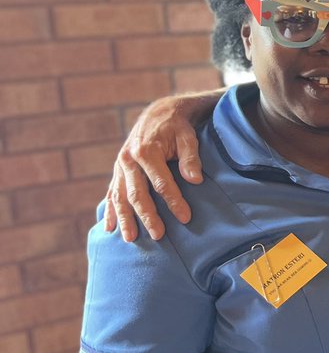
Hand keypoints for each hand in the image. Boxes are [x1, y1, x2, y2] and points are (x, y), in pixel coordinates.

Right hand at [103, 92, 218, 241]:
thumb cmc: (177, 127)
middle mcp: (128, 160)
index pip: (161, 182)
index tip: (185, 218)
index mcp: (146, 150)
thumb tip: (195, 179)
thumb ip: (190, 157)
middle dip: (148, 216)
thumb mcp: (188, 137)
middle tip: (159, 236)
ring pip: (120, 196)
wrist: (159, 114)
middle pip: (138, 193)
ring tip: (130, 239)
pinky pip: (112, 193)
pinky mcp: (118, 171)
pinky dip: (110, 211)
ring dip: (125, 218)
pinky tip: (109, 228)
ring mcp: (120, 166)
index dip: (174, 201)